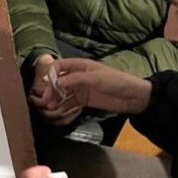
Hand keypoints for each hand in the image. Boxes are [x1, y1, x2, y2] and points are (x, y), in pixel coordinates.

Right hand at [34, 57, 151, 115]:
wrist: (132, 97)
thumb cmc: (116, 82)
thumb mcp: (96, 78)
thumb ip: (75, 79)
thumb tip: (57, 82)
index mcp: (81, 66)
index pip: (60, 66)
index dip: (51, 73)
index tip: (45, 84)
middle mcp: (78, 76)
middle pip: (59, 81)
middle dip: (51, 89)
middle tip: (46, 101)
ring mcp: (81, 89)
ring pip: (62, 93)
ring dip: (55, 99)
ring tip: (51, 108)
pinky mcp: (84, 100)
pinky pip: (70, 103)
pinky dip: (63, 106)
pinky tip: (59, 111)